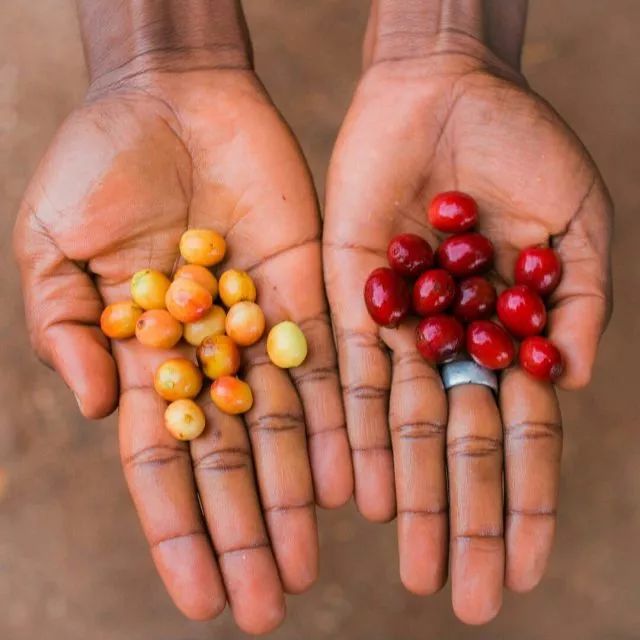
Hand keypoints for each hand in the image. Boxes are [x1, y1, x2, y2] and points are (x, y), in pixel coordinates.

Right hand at [14, 62, 351, 632]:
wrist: (171, 99)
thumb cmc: (99, 165)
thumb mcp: (53, 250)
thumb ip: (66, 333)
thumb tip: (97, 412)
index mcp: (145, 355)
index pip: (162, 462)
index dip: (178, 530)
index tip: (199, 598)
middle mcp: (209, 354)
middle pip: (230, 461)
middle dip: (245, 533)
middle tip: (267, 606)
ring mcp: (261, 327)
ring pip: (284, 430)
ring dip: (295, 499)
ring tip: (309, 566)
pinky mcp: (308, 292)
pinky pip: (327, 369)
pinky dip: (335, 426)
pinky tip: (346, 484)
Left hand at [324, 4, 611, 624]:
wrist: (446, 92)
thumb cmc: (521, 145)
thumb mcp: (575, 225)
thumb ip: (579, 305)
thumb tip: (569, 385)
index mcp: (506, 333)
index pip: (520, 435)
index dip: (527, 502)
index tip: (526, 570)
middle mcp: (449, 344)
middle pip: (459, 448)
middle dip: (465, 520)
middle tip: (463, 597)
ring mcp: (398, 328)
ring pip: (403, 427)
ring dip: (411, 495)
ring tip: (412, 562)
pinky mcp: (348, 300)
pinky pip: (350, 377)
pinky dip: (357, 434)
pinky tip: (361, 492)